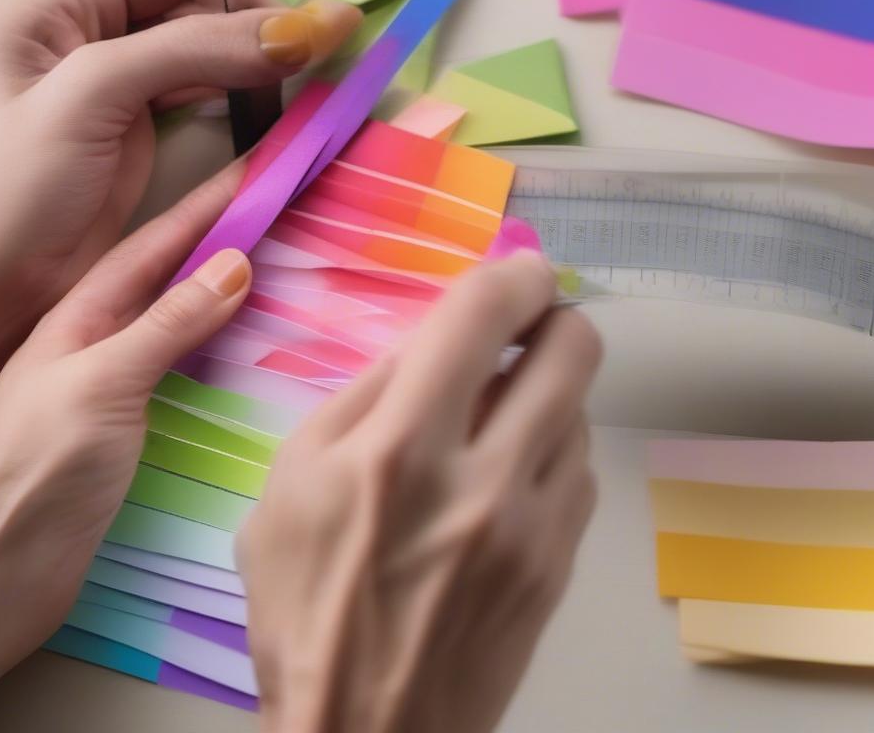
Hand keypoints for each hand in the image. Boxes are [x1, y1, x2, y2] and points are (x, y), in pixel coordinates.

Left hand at [0, 0, 359, 315]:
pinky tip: (270, 104)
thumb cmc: (10, 199)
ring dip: (252, 55)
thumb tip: (308, 26)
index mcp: (50, 3)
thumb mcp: (89, 101)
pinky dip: (236, 90)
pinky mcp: (130, 125)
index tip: (297, 39)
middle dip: (254, 20)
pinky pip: (195, 86)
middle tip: (317, 58)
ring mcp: (107, 80)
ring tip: (307, 77)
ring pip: (199, 42)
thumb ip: (193, 51)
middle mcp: (80, 28)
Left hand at [0, 176, 255, 732]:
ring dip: (222, 294)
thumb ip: (164, 326)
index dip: (206, 208)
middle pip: (166, 278)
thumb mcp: (100, 387)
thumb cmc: (33, 476)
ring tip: (275, 271)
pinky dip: (216, 350)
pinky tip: (241, 351)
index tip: (257, 172)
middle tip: (277, 213)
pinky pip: (180, 372)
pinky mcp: (123, 433)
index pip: (154, 246)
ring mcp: (107, 388)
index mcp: (77, 318)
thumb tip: (234, 263)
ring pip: (175, 323)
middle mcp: (92, 344)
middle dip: (218, 241)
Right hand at [238, 251, 600, 732]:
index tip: (520, 266)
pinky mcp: (561, 564)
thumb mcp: (290, 480)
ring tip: (499, 410)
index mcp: (399, 448)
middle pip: (572, 348)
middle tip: (523, 325)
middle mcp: (482, 478)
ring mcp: (536, 525)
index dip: (513, 271)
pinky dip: (552, 446)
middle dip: (553, 316)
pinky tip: (509, 468)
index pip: (482, 316)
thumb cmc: (305, 607)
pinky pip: (580, 468)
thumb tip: (429, 337)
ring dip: (547, 386)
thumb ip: (362, 393)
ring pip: (582, 406)